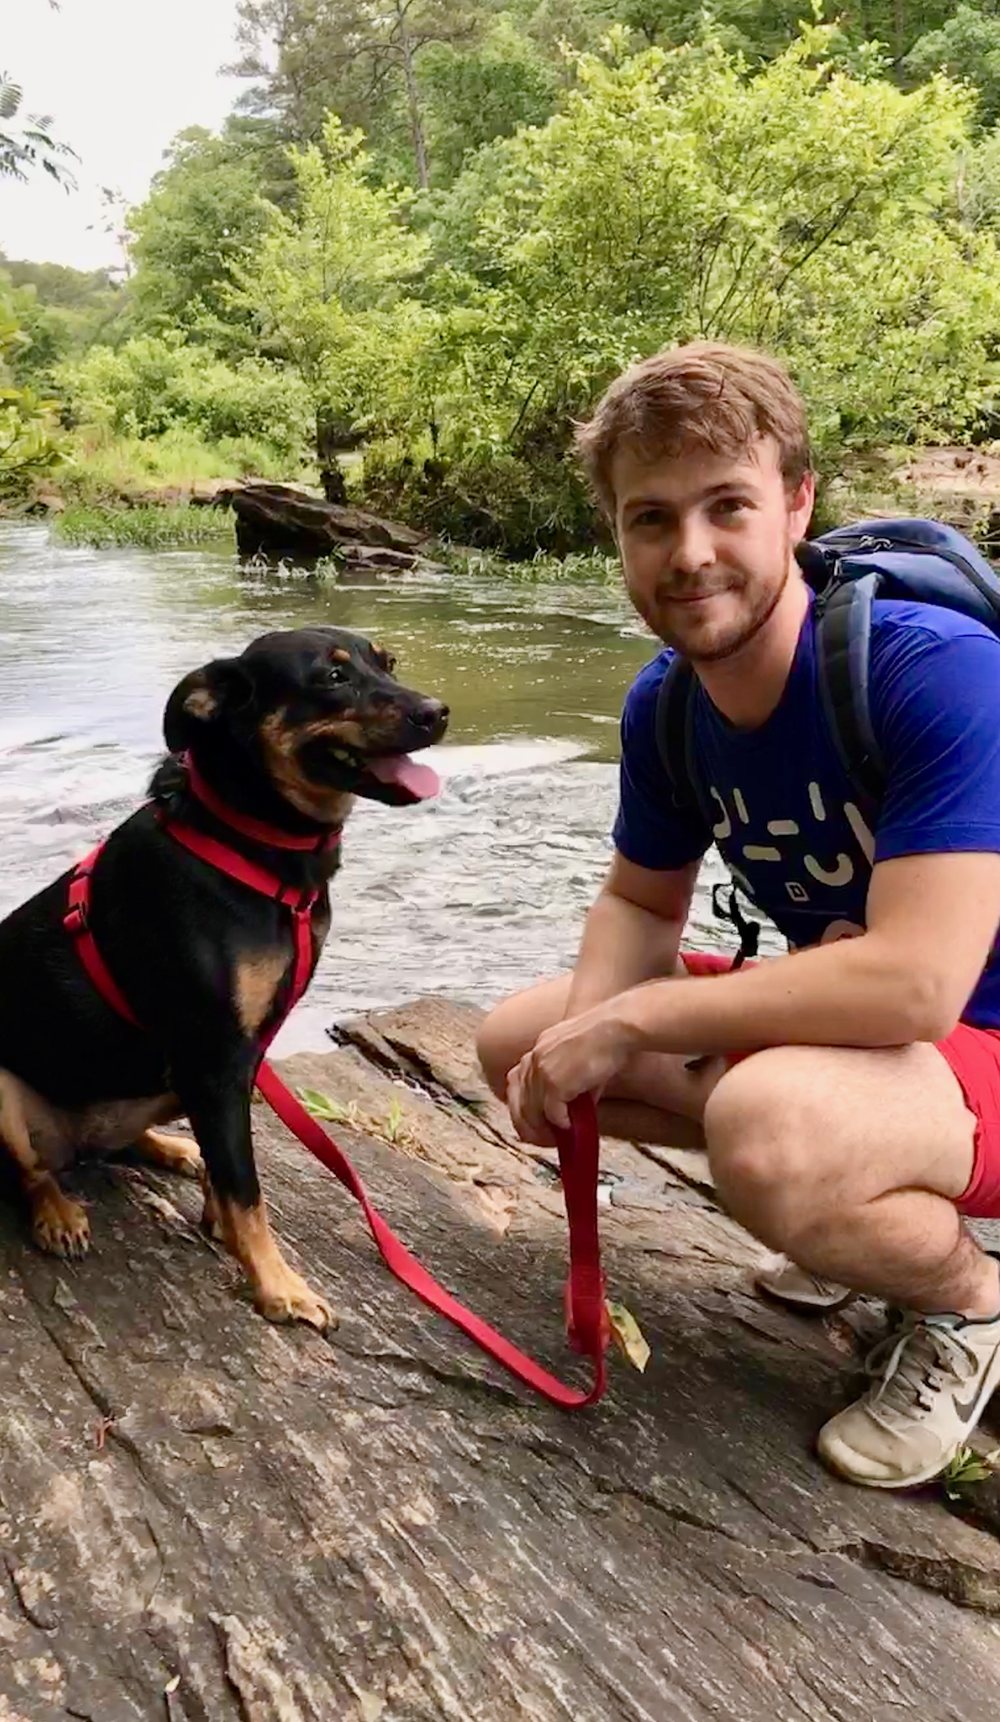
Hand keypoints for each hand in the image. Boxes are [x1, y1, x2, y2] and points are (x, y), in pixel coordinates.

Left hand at [506, 1001, 638, 1145]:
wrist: (616, 1029)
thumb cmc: (606, 1042)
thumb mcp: (579, 1062)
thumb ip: (569, 1085)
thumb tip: (572, 1113)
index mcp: (537, 1050)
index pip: (515, 1084)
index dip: (520, 1107)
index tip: (532, 1122)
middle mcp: (534, 1059)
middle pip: (518, 1102)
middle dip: (528, 1126)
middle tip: (542, 1140)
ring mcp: (541, 1070)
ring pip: (532, 1111)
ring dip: (543, 1130)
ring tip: (557, 1139)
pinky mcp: (555, 1082)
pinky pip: (551, 1113)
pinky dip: (560, 1124)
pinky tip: (570, 1127)